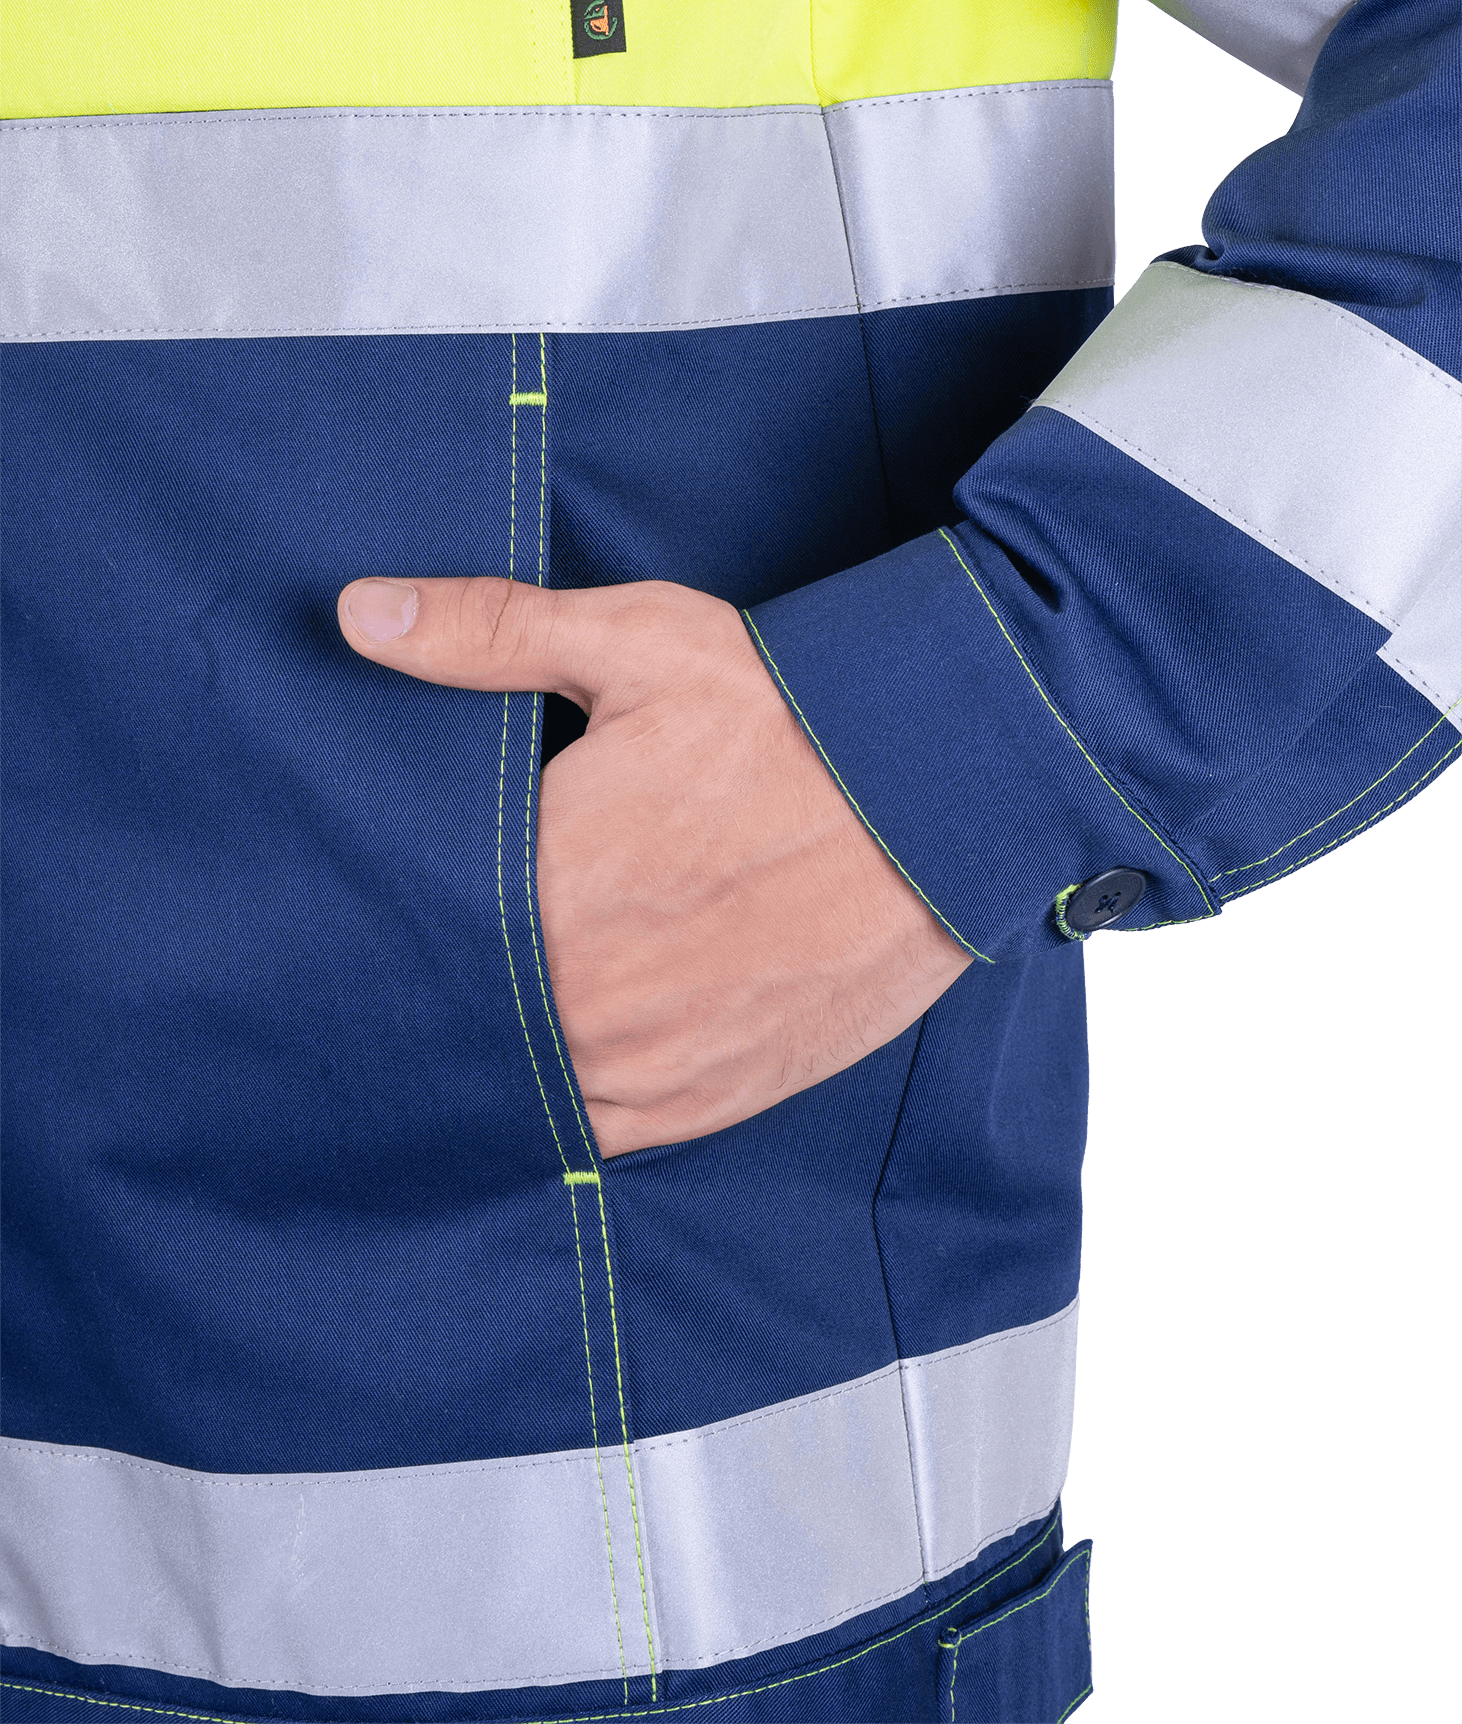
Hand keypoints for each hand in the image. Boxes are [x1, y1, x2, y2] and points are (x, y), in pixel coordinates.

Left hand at [338, 574, 971, 1155]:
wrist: (947, 792)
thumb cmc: (789, 712)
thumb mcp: (636, 641)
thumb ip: (488, 633)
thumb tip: (359, 612)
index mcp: (545, 892)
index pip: (419, 940)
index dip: (395, 925)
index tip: (371, 911)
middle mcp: (588, 1000)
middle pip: (469, 1020)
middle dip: (447, 991)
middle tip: (413, 968)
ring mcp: (653, 1063)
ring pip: (531, 1085)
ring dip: (508, 1055)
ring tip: (484, 1019)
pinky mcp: (719, 1098)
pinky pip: (609, 1132)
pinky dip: (578, 1102)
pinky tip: (563, 1063)